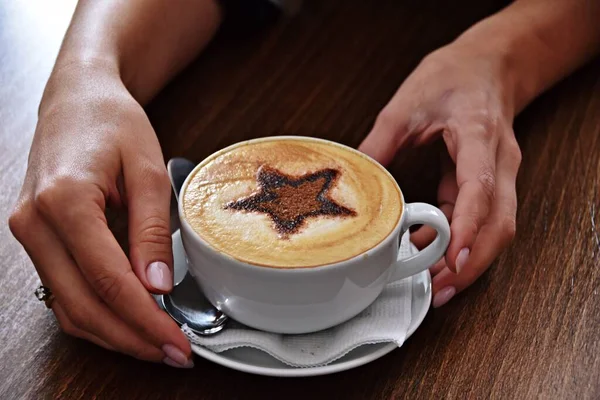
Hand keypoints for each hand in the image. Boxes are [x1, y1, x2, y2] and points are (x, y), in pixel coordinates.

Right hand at [9, 63, 192, 366]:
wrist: (79, 97)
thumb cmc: (112, 121)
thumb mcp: (146, 169)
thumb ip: (151, 230)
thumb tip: (158, 285)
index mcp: (64, 201)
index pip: (108, 280)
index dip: (145, 319)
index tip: (177, 341)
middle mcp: (35, 223)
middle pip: (82, 305)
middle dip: (131, 338)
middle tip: (173, 353)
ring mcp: (28, 233)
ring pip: (68, 307)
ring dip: (113, 333)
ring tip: (156, 344)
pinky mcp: (37, 238)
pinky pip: (63, 290)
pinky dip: (96, 313)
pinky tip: (128, 321)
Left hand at [359, 44, 521, 306]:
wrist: (488, 66)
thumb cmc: (452, 77)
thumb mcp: (406, 104)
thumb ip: (379, 143)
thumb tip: (355, 181)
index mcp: (479, 134)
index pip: (479, 187)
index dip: (467, 227)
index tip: (451, 258)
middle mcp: (498, 160)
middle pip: (500, 222)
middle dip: (472, 261)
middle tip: (439, 288)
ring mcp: (499, 173)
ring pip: (497, 227)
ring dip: (469, 259)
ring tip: (435, 282)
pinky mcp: (489, 182)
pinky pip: (481, 219)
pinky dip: (459, 240)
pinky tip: (430, 250)